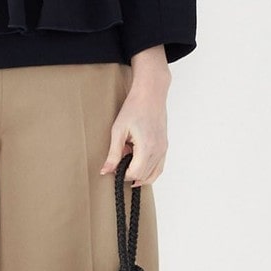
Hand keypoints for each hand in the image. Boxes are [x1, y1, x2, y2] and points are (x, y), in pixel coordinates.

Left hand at [99, 46, 170, 185]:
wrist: (150, 94)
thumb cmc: (134, 108)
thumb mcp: (118, 131)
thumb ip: (113, 153)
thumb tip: (106, 171)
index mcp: (147, 147)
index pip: (135, 173)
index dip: (122, 174)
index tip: (114, 166)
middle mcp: (158, 151)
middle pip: (144, 176)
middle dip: (130, 173)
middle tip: (120, 159)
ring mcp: (164, 149)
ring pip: (153, 174)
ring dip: (139, 172)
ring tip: (128, 159)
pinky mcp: (165, 146)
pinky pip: (159, 167)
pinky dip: (149, 171)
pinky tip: (138, 164)